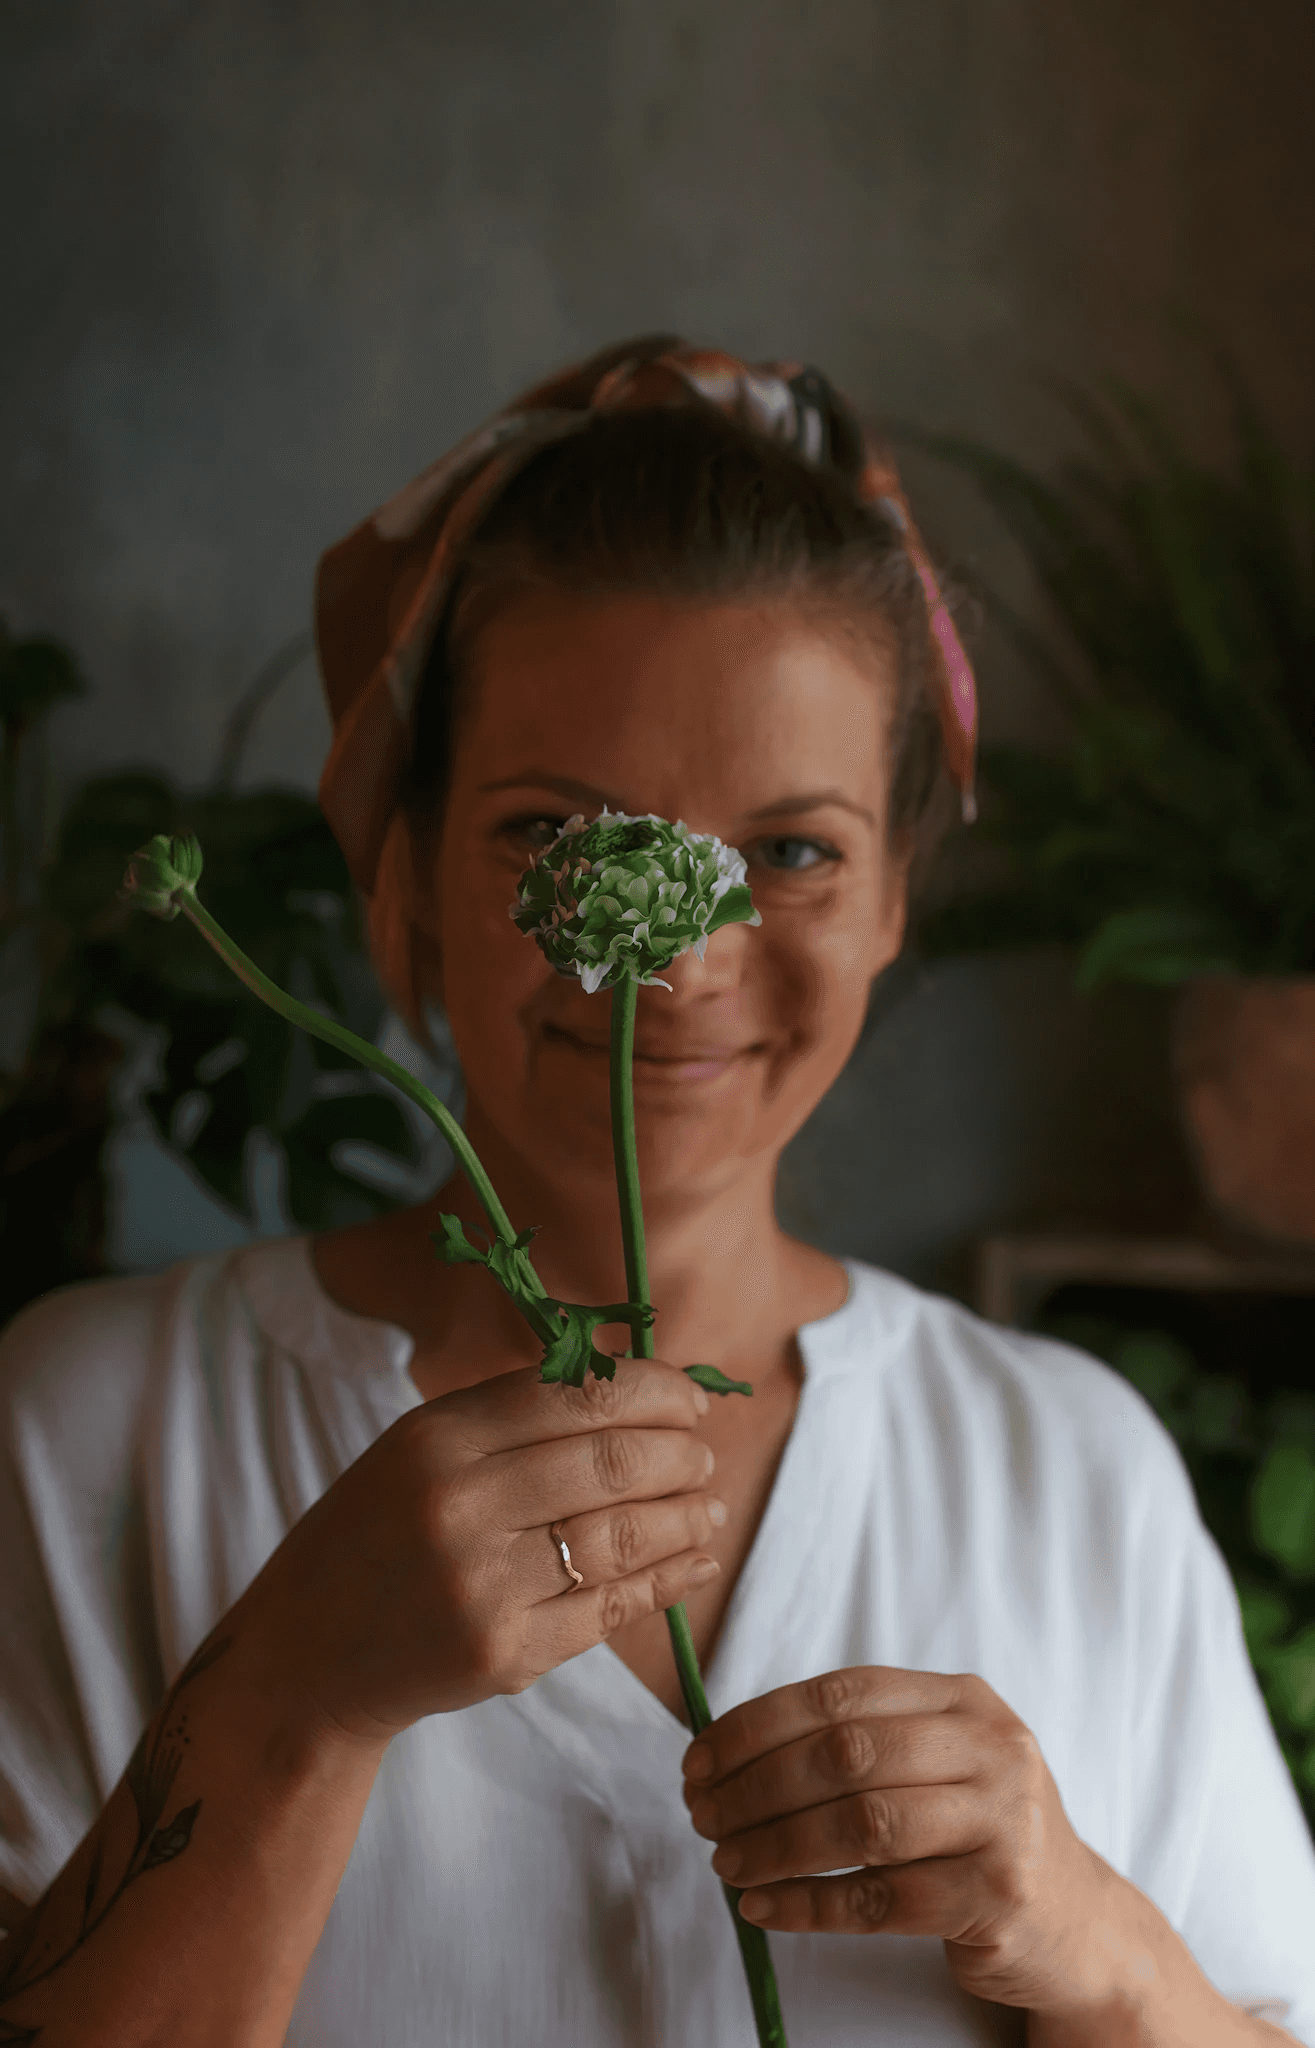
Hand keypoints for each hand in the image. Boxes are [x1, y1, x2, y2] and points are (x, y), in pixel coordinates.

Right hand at [238, 1357, 721, 1743]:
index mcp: (436, 1438)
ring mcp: (484, 1585)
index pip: (572, 1394)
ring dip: (685, 1516)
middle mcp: (459, 1505)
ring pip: (622, 1534)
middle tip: (704, 1452)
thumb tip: (633, 1384)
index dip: (651, 1390)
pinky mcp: (506, 1654)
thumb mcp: (417, 1450)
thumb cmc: (374, 1536)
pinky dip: (667, 1580)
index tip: (692, 1395)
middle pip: (608, 1461)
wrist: (305, 1658)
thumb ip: (511, 1416)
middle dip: (678, 1452)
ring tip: (710, 1505)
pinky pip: (610, 1607)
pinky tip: (695, 1562)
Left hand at [681, 1666, 1127, 2020]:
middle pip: (847, 1756)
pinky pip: (880, 1902)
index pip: (843, 1695)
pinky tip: (763, 1906)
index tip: (701, 1758)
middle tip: (703, 1814)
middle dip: (756, 1785)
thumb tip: (728, 1748)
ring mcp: (1004, 1825)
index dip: (759, 1723)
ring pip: (862, 1826)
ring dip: (775, 1845)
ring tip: (724, 1860)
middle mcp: (992, 1750)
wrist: (1079, 1925)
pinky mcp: (998, 1900)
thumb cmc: (979, 1834)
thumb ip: (860, 1741)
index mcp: (965, 1700)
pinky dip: (808, 1905)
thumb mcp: (939, 1762)